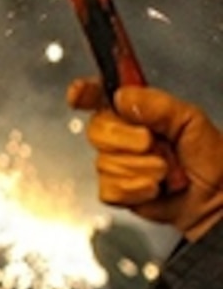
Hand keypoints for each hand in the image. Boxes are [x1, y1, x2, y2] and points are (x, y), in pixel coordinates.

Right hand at [71, 79, 222, 238]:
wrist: (216, 196)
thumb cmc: (210, 158)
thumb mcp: (190, 119)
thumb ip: (157, 104)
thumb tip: (122, 97)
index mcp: (137, 113)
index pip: (101, 96)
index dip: (85, 92)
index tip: (79, 94)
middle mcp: (122, 136)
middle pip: (96, 130)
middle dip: (127, 140)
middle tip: (153, 144)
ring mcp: (116, 163)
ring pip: (105, 163)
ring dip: (141, 169)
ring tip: (165, 171)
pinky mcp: (116, 191)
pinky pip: (109, 188)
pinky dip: (135, 190)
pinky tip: (153, 189)